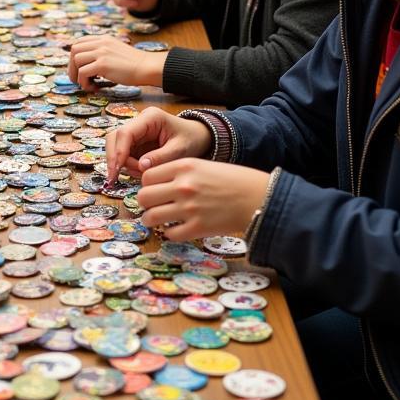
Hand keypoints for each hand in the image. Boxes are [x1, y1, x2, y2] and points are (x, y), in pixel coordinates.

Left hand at [68, 35, 165, 91]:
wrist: (147, 67)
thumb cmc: (134, 64)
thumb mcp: (116, 51)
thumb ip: (103, 52)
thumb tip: (88, 64)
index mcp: (104, 39)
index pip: (80, 42)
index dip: (75, 56)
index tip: (78, 68)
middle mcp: (101, 43)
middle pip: (74, 50)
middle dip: (72, 66)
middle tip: (77, 79)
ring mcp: (101, 52)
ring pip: (76, 61)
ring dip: (77, 75)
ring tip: (87, 84)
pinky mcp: (103, 64)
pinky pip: (83, 73)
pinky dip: (84, 82)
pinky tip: (94, 87)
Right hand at [105, 106, 211, 182]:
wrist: (199, 137)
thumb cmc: (192, 139)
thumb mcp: (180, 150)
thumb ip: (161, 157)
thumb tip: (141, 166)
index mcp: (150, 118)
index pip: (125, 133)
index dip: (118, 152)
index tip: (117, 171)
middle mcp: (139, 122)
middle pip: (114, 138)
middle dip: (115, 158)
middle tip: (116, 178)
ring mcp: (137, 131)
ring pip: (116, 146)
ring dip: (123, 163)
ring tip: (140, 174)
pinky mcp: (137, 142)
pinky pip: (124, 154)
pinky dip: (128, 165)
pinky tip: (140, 172)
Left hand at [138, 158, 269, 241]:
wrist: (256, 197)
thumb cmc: (230, 180)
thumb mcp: (202, 165)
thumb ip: (178, 173)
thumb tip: (154, 185)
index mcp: (184, 166)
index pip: (147, 176)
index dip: (147, 184)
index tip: (153, 190)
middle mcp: (183, 186)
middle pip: (143, 196)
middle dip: (145, 203)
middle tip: (152, 206)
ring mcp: (189, 208)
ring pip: (150, 217)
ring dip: (150, 220)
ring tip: (156, 220)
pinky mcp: (197, 228)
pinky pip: (169, 234)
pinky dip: (170, 233)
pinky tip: (176, 228)